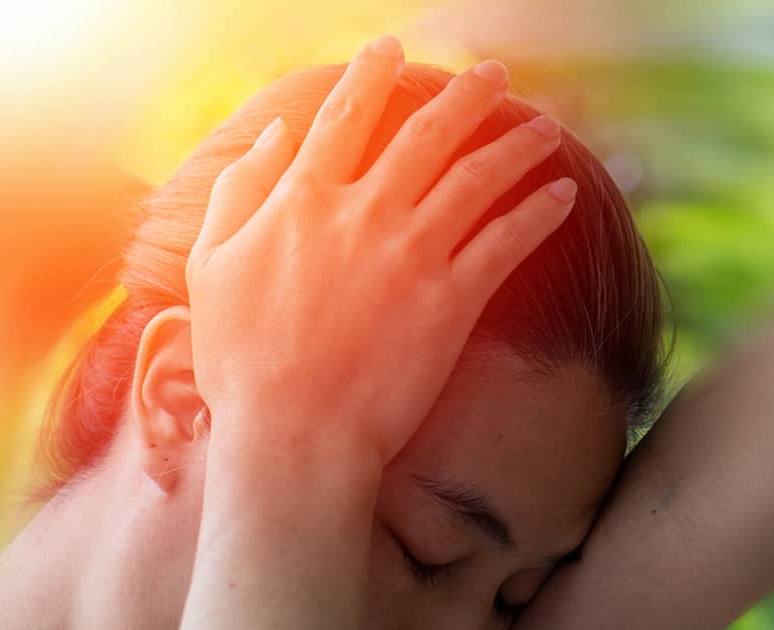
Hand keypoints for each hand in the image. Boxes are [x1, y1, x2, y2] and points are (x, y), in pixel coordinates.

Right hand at [183, 36, 577, 469]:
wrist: (294, 438)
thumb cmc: (241, 363)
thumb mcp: (211, 268)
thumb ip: (241, 192)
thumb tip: (279, 138)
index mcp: (301, 201)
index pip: (345, 117)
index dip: (372, 74)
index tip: (394, 48)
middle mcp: (363, 215)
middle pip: (427, 133)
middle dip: (467, 95)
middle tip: (495, 74)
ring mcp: (412, 256)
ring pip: (478, 178)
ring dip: (517, 145)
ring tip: (545, 126)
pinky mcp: (452, 301)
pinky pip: (507, 242)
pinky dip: (539, 212)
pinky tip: (562, 193)